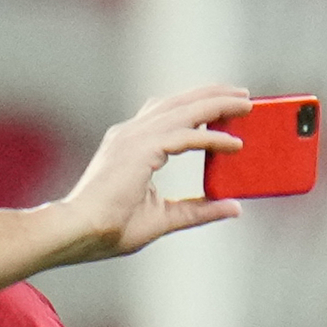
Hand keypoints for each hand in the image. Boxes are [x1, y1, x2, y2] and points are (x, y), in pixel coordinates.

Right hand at [44, 85, 251, 261]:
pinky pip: (185, 136)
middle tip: (244, 94)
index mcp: (131, 143)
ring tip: (247, 104)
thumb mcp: (164, 218)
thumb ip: (198, 210)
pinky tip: (234, 143)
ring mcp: (134, 137)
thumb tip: (234, 207)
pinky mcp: (141, 149)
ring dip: (218, 104)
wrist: (79, 232)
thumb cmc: (110, 229)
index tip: (222, 106)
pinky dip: (211, 137)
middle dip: (213, 94)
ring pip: (186, 110)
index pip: (168, 113)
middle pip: (180, 102)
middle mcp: (132, 133)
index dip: (196, 105)